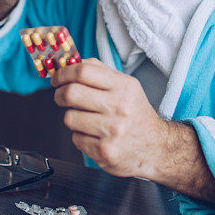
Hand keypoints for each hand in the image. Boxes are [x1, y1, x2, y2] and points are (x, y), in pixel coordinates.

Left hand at [50, 58, 167, 177]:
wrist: (157, 148)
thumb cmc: (137, 115)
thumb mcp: (127, 87)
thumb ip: (100, 71)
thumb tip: (71, 63)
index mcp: (125, 87)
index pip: (84, 71)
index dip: (63, 73)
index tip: (57, 78)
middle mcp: (120, 107)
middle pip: (71, 93)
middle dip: (59, 95)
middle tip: (61, 97)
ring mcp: (113, 130)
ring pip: (70, 118)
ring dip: (72, 118)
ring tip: (87, 121)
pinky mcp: (106, 151)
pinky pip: (76, 139)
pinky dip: (81, 137)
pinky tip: (95, 137)